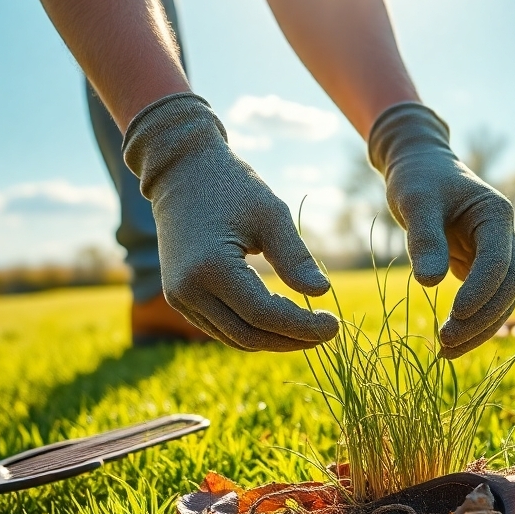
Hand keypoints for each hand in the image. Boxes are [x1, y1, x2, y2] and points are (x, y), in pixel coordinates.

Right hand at [123, 94, 338, 350]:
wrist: (182, 173)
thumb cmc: (232, 187)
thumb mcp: (271, 215)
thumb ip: (294, 257)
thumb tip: (323, 292)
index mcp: (211, 268)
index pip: (264, 314)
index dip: (302, 326)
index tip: (335, 325)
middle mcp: (188, 290)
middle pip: (249, 335)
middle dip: (292, 339)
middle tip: (328, 332)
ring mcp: (179, 298)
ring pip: (235, 338)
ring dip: (274, 340)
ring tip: (308, 329)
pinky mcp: (179, 299)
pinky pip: (221, 328)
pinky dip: (253, 331)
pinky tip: (280, 320)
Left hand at [369, 103, 514, 357]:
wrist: (420, 168)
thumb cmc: (417, 180)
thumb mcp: (415, 203)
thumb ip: (424, 239)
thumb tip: (430, 283)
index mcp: (496, 215)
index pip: (499, 262)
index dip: (481, 292)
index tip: (455, 314)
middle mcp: (504, 236)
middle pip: (508, 287)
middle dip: (482, 319)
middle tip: (446, 342)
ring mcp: (496, 253)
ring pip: (502, 300)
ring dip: (479, 329)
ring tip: (445, 352)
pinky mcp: (481, 267)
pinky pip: (486, 302)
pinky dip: (472, 323)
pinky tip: (451, 341)